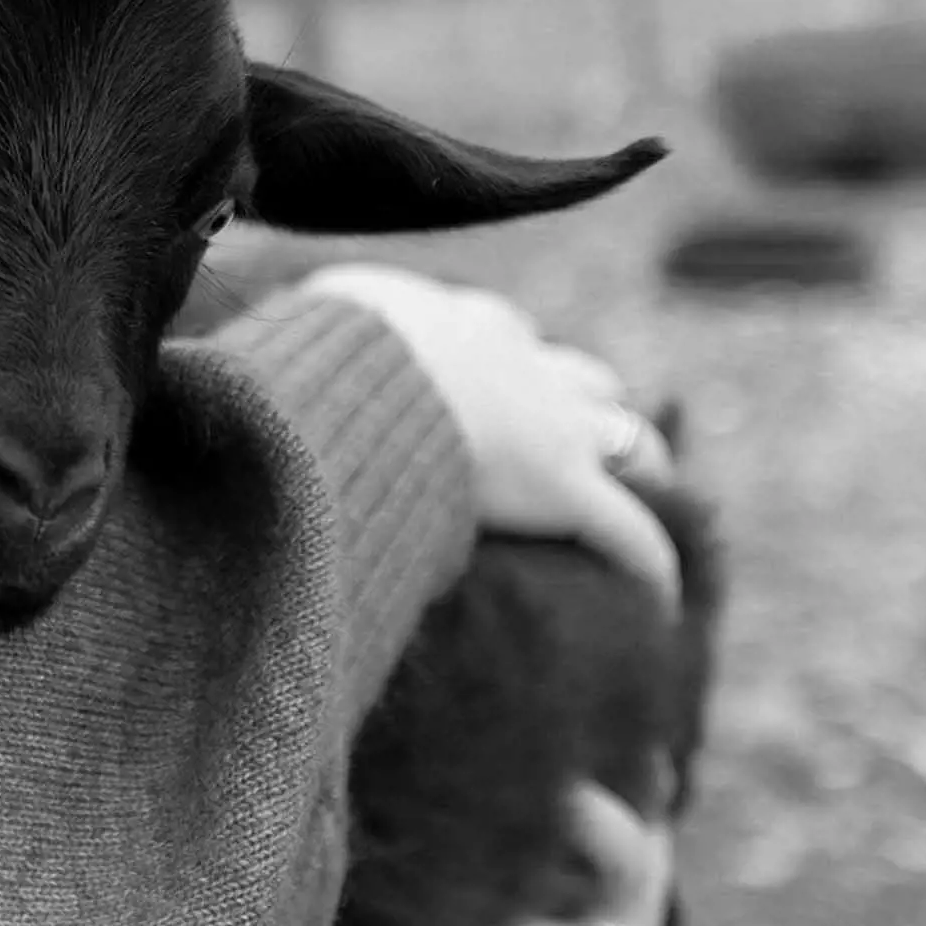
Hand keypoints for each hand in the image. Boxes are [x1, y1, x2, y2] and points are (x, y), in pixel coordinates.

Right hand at [293, 263, 678, 609]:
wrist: (352, 383)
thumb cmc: (315, 358)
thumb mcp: (310, 328)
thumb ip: (312, 347)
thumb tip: (265, 367)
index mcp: (458, 325)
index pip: (505, 339)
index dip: (512, 371)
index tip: (499, 400)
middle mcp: (522, 362)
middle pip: (585, 381)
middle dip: (593, 413)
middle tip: (587, 453)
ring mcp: (552, 426)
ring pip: (632, 441)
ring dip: (636, 472)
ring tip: (636, 510)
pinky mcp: (567, 490)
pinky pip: (633, 534)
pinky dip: (651, 564)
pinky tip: (661, 600)